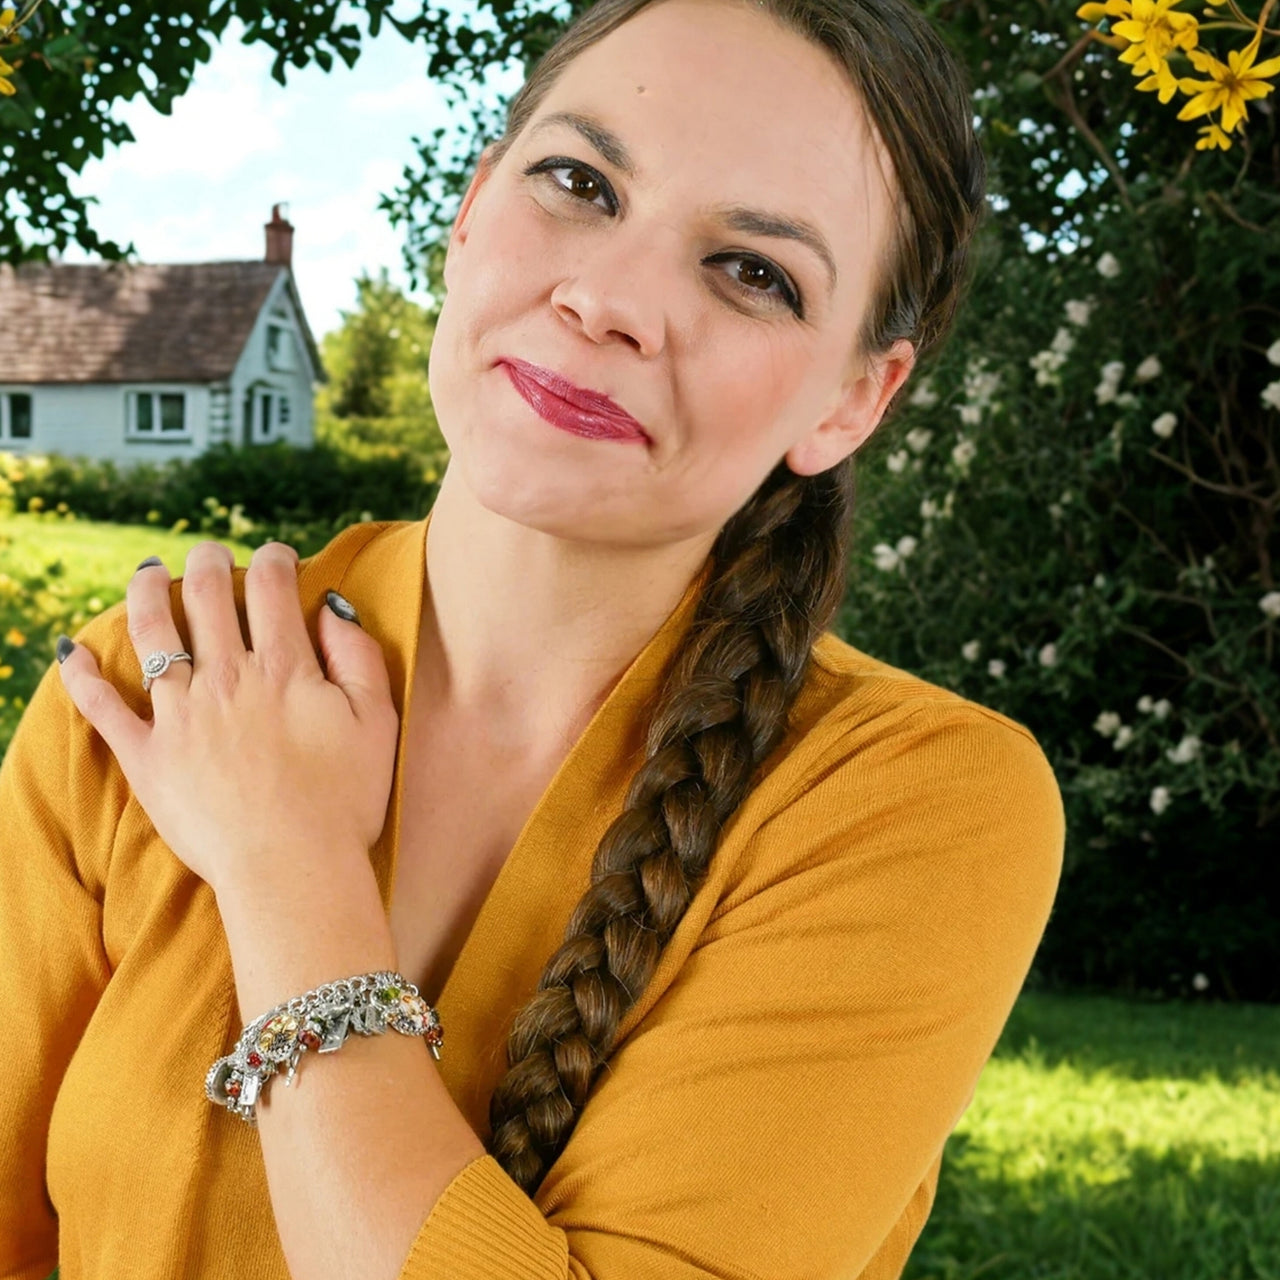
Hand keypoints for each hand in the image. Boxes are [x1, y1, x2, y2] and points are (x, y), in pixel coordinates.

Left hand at [56, 541, 400, 895]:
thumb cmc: (344, 801)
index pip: (271, 588)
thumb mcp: (377, 721)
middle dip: (209, 563)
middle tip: (211, 555)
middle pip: (206, 596)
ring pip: (152, 634)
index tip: (277, 557)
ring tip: (148, 573)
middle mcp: (226, 679)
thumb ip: (356, 655)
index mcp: (284, 668)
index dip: (274, 559)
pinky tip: (71, 650)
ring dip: (146, 593)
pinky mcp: (147, 757)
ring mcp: (180, 716)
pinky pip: (102, 708)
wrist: (293, 871)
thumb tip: (330, 607)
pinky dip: (81, 675)